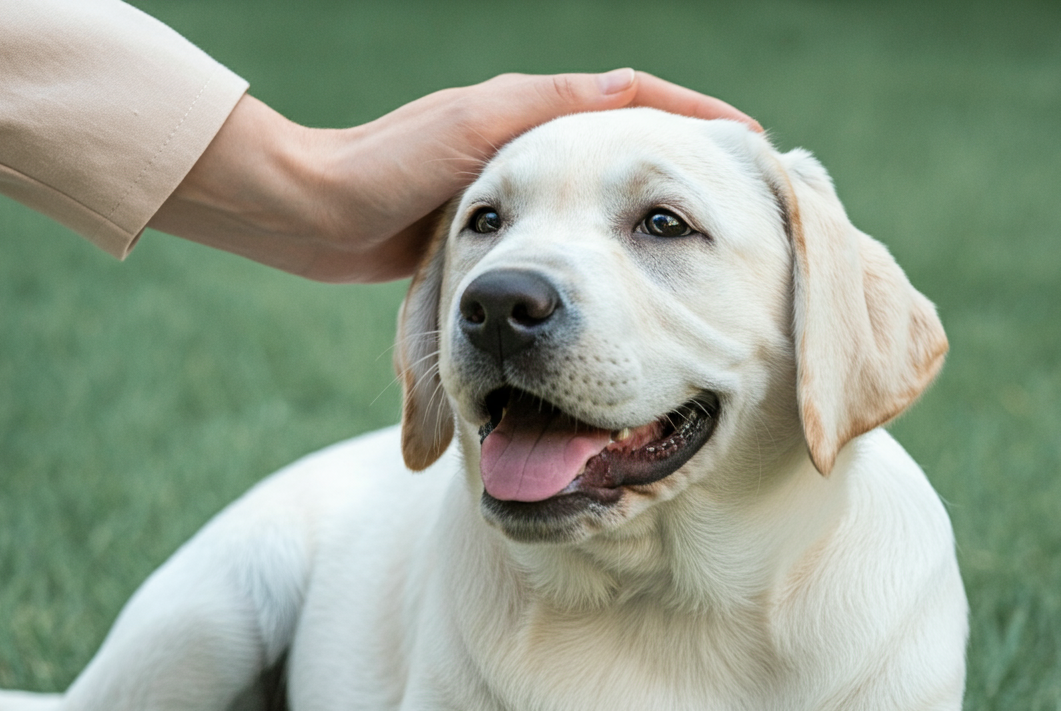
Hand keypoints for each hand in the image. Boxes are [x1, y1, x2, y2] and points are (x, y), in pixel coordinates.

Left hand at [148, 69, 759, 282]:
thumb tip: (626, 88)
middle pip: (630, 144)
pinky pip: (568, 234)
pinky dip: (607, 242)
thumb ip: (544, 110)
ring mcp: (515, 194)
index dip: (698, 121)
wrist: (308, 214)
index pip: (638, 102)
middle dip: (687, 164)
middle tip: (741, 197)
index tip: (752, 143)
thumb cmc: (384, 170)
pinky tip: (629, 273)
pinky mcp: (493, 235)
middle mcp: (531, 147)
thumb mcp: (472, 131)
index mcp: (534, 114)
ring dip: (650, 209)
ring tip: (703, 238)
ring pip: (605, 194)